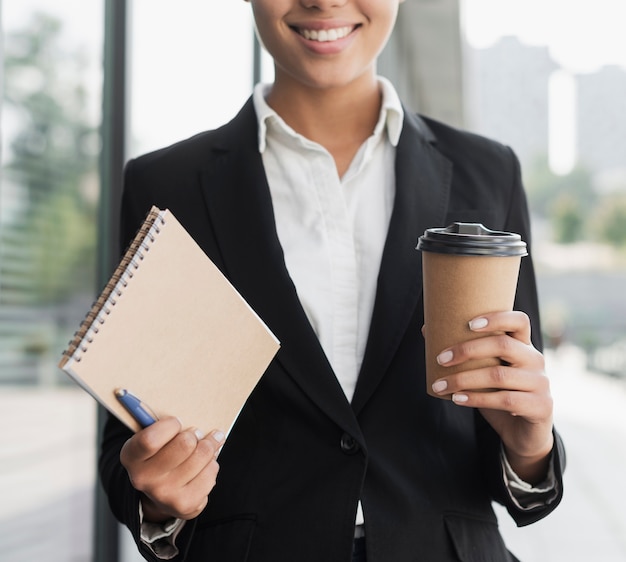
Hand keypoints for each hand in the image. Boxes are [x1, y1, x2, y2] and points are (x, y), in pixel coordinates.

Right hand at [120, 416, 224, 521]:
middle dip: (196, 434)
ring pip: (203, 455)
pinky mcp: (185, 505)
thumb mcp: (152, 436)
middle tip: (197, 433)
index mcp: (131, 456)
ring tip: (206, 444)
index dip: (169, 426)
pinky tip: (204, 466)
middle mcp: (143, 479)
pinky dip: (212, 464)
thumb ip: (158, 422)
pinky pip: (212, 472)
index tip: (176, 422)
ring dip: (209, 446)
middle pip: (185, 444)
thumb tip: (174, 398)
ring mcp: (164, 495)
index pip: (150, 439)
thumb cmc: (160, 453)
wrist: (160, 494)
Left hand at [430, 311, 553, 483]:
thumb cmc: (499, 394)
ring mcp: (540, 383)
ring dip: (463, 380)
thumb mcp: (485, 371)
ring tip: (439, 385)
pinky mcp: (540, 406)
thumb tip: (427, 329)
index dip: (496, 318)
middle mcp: (535, 360)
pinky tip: (457, 399)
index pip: (518, 321)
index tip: (468, 324)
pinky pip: (505, 400)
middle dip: (467, 350)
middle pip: (503, 345)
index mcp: (523, 346)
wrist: (524, 433)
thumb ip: (465, 353)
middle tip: (440, 359)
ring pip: (498, 375)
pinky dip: (476, 399)